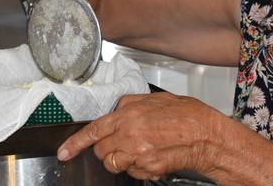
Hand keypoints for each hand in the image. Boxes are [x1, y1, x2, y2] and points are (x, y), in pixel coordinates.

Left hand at [57, 92, 223, 180]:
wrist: (207, 135)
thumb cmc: (187, 115)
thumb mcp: (154, 99)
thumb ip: (130, 104)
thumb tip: (116, 109)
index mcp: (128, 115)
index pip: (93, 130)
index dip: (75, 143)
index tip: (64, 152)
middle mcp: (130, 135)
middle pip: (101, 151)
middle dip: (107, 150)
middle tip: (123, 144)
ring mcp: (138, 154)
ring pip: (115, 165)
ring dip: (122, 161)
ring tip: (141, 151)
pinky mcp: (148, 168)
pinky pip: (134, 173)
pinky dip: (139, 169)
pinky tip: (153, 157)